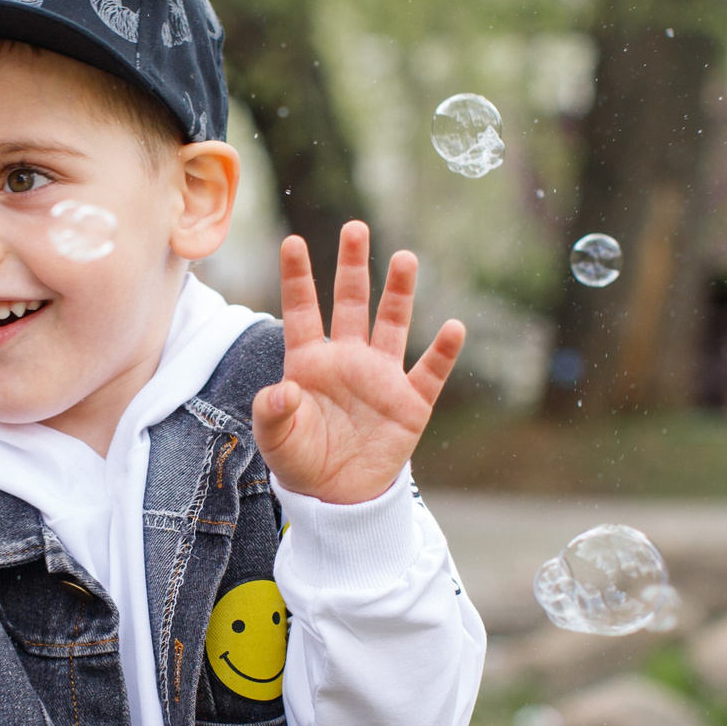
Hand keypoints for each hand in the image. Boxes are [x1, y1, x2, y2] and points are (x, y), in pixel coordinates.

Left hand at [255, 222, 464, 505]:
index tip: (293, 242)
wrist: (338, 497)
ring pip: (393, 324)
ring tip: (404, 258)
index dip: (298, 277)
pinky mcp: (410, 402)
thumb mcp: (275, 440)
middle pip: (351, 302)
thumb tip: (284, 389)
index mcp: (308, 362)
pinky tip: (453, 327)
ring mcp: (381, 377)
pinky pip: (430, 372)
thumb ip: (273, 411)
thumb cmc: (301, 460)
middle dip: (353, 266)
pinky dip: (443, 351)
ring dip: (399, 292)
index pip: (302, 311)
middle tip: (355, 228)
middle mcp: (347, 359)